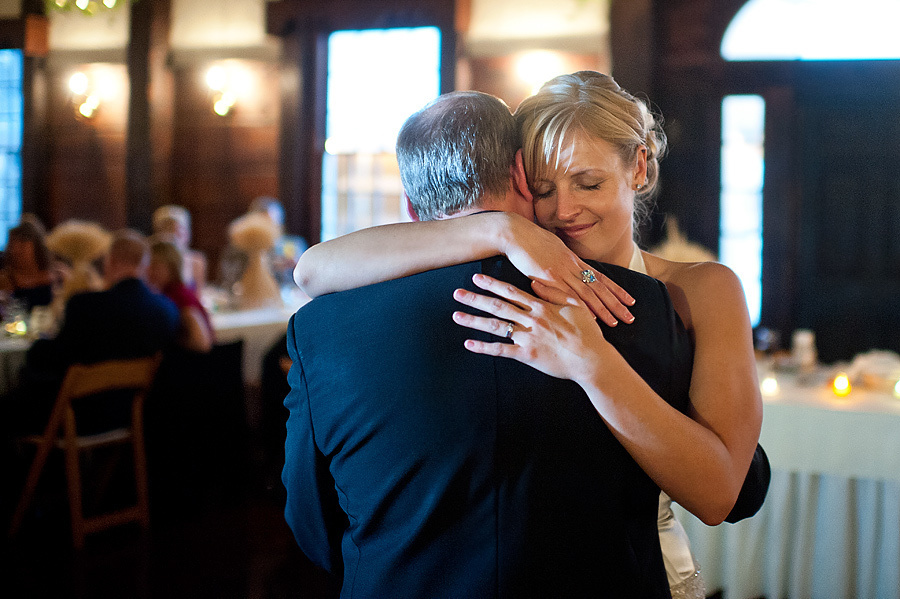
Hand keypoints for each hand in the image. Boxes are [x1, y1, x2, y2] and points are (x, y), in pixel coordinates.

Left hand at [452, 274, 607, 383]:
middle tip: (456, 293)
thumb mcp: (574, 305)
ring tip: (456, 316)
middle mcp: (530, 320)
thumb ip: (553, 292)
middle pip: (497, 306)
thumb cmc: (587, 332)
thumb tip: (535, 281)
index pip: (510, 291)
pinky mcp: (526, 355)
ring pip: (495, 326)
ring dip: (474, 320)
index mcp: (540, 306)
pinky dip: (483, 348)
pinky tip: (468, 344)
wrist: (592, 359)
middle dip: (475, 299)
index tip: (476, 278)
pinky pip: (501, 351)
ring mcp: (527, 338)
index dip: (492, 284)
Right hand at [503, 218, 634, 326]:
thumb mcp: (552, 248)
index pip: (601, 277)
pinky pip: (567, 295)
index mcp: (574, 260)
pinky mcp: (547, 278)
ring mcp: (561, 272)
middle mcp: (572, 266)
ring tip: (615, 322)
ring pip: (587, 293)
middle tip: (630, 318)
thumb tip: (570, 266)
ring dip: (602, 309)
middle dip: (616, 304)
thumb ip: (562, 260)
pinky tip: (588, 318)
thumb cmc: (530, 240)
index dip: (617, 290)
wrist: (515, 233)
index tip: (630, 301)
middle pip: (599, 288)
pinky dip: (579, 307)